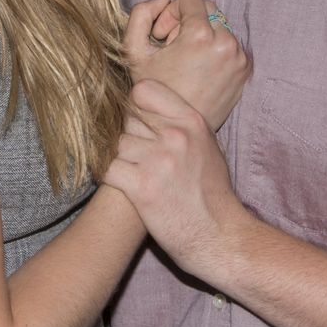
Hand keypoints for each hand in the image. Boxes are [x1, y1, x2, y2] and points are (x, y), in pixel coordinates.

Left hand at [103, 78, 252, 280]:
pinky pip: (107, 169)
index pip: (143, 90)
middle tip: (141, 159)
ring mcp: (158, 161)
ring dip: (121, 161)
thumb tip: (147, 105)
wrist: (219, 236)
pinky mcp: (141, 187)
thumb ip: (181, 123)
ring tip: (138, 176)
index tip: (138, 122)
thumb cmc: (212, 194)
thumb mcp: (207, 146)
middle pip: (127, 120)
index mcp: (192, 121)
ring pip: (116, 145)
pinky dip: (110, 178)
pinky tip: (124, 186)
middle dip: (130, 138)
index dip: (135, 106)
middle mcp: (175, 136)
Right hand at [123, 0, 249, 130]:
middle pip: (208, 9)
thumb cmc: (155, 91)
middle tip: (173, 48)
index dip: (172, 12)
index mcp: (200, 34)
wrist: (177, 128)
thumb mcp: (134, 51)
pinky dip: (216, 50)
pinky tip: (201, 70)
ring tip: (187, 61)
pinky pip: (231, 45)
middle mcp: (225, 41)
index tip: (163, 36)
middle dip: (188, 22)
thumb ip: (142, 13)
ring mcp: (239, 56)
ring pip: (220, 26)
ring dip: (203, 36)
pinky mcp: (245, 69)